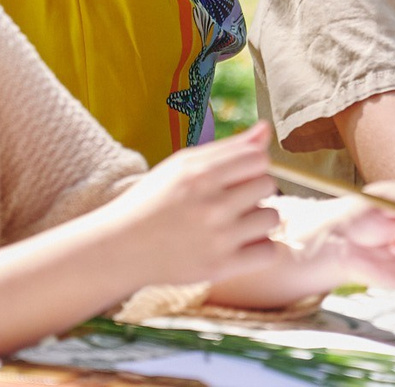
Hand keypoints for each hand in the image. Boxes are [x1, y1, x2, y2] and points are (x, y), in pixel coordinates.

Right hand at [96, 124, 285, 286]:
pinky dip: (260, 247)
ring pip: (272, 218)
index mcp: (200, 174)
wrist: (123, 247)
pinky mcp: (221, 267)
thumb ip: (227, 148)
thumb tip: (266, 128)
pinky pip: (268, 251)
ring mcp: (218, 238)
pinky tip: (241, 244)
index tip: (236, 176)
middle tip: (232, 201)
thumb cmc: (153, 201)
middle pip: (268, 186)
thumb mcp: (183, 165)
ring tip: (236, 223)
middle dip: (255, 190)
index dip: (252, 166)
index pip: (258, 158)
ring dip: (258, 220)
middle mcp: (212, 205)